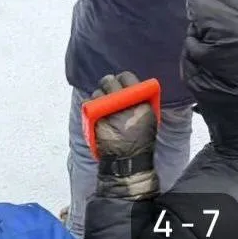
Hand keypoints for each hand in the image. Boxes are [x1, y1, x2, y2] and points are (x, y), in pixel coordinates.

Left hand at [92, 72, 158, 199]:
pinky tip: (95, 112)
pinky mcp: (94, 119)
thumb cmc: (141, 142)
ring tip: (103, 106)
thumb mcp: (149, 118)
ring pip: (97, 93)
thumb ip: (141, 102)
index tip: (121, 83)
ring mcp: (106, 110)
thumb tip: (132, 89)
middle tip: (109, 91)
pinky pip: (87, 104)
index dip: (122, 79)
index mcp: (138, 100)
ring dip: (99, 96)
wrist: (127, 162)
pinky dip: (90, 106)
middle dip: (108, 84)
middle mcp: (121, 102)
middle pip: (108, 82)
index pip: (127, 77)